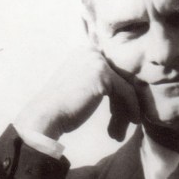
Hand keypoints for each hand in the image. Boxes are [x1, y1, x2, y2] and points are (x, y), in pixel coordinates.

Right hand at [14, 41, 141, 141]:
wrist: (45, 115)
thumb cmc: (59, 108)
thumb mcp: (78, 86)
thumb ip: (94, 81)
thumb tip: (120, 89)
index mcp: (84, 53)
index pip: (112, 71)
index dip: (118, 94)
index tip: (118, 113)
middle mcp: (91, 52)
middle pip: (121, 77)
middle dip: (124, 101)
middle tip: (126, 121)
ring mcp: (98, 62)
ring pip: (125, 86)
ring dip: (127, 108)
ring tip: (125, 126)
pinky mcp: (104, 75)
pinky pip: (127, 92)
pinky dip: (132, 107)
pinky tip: (133, 121)